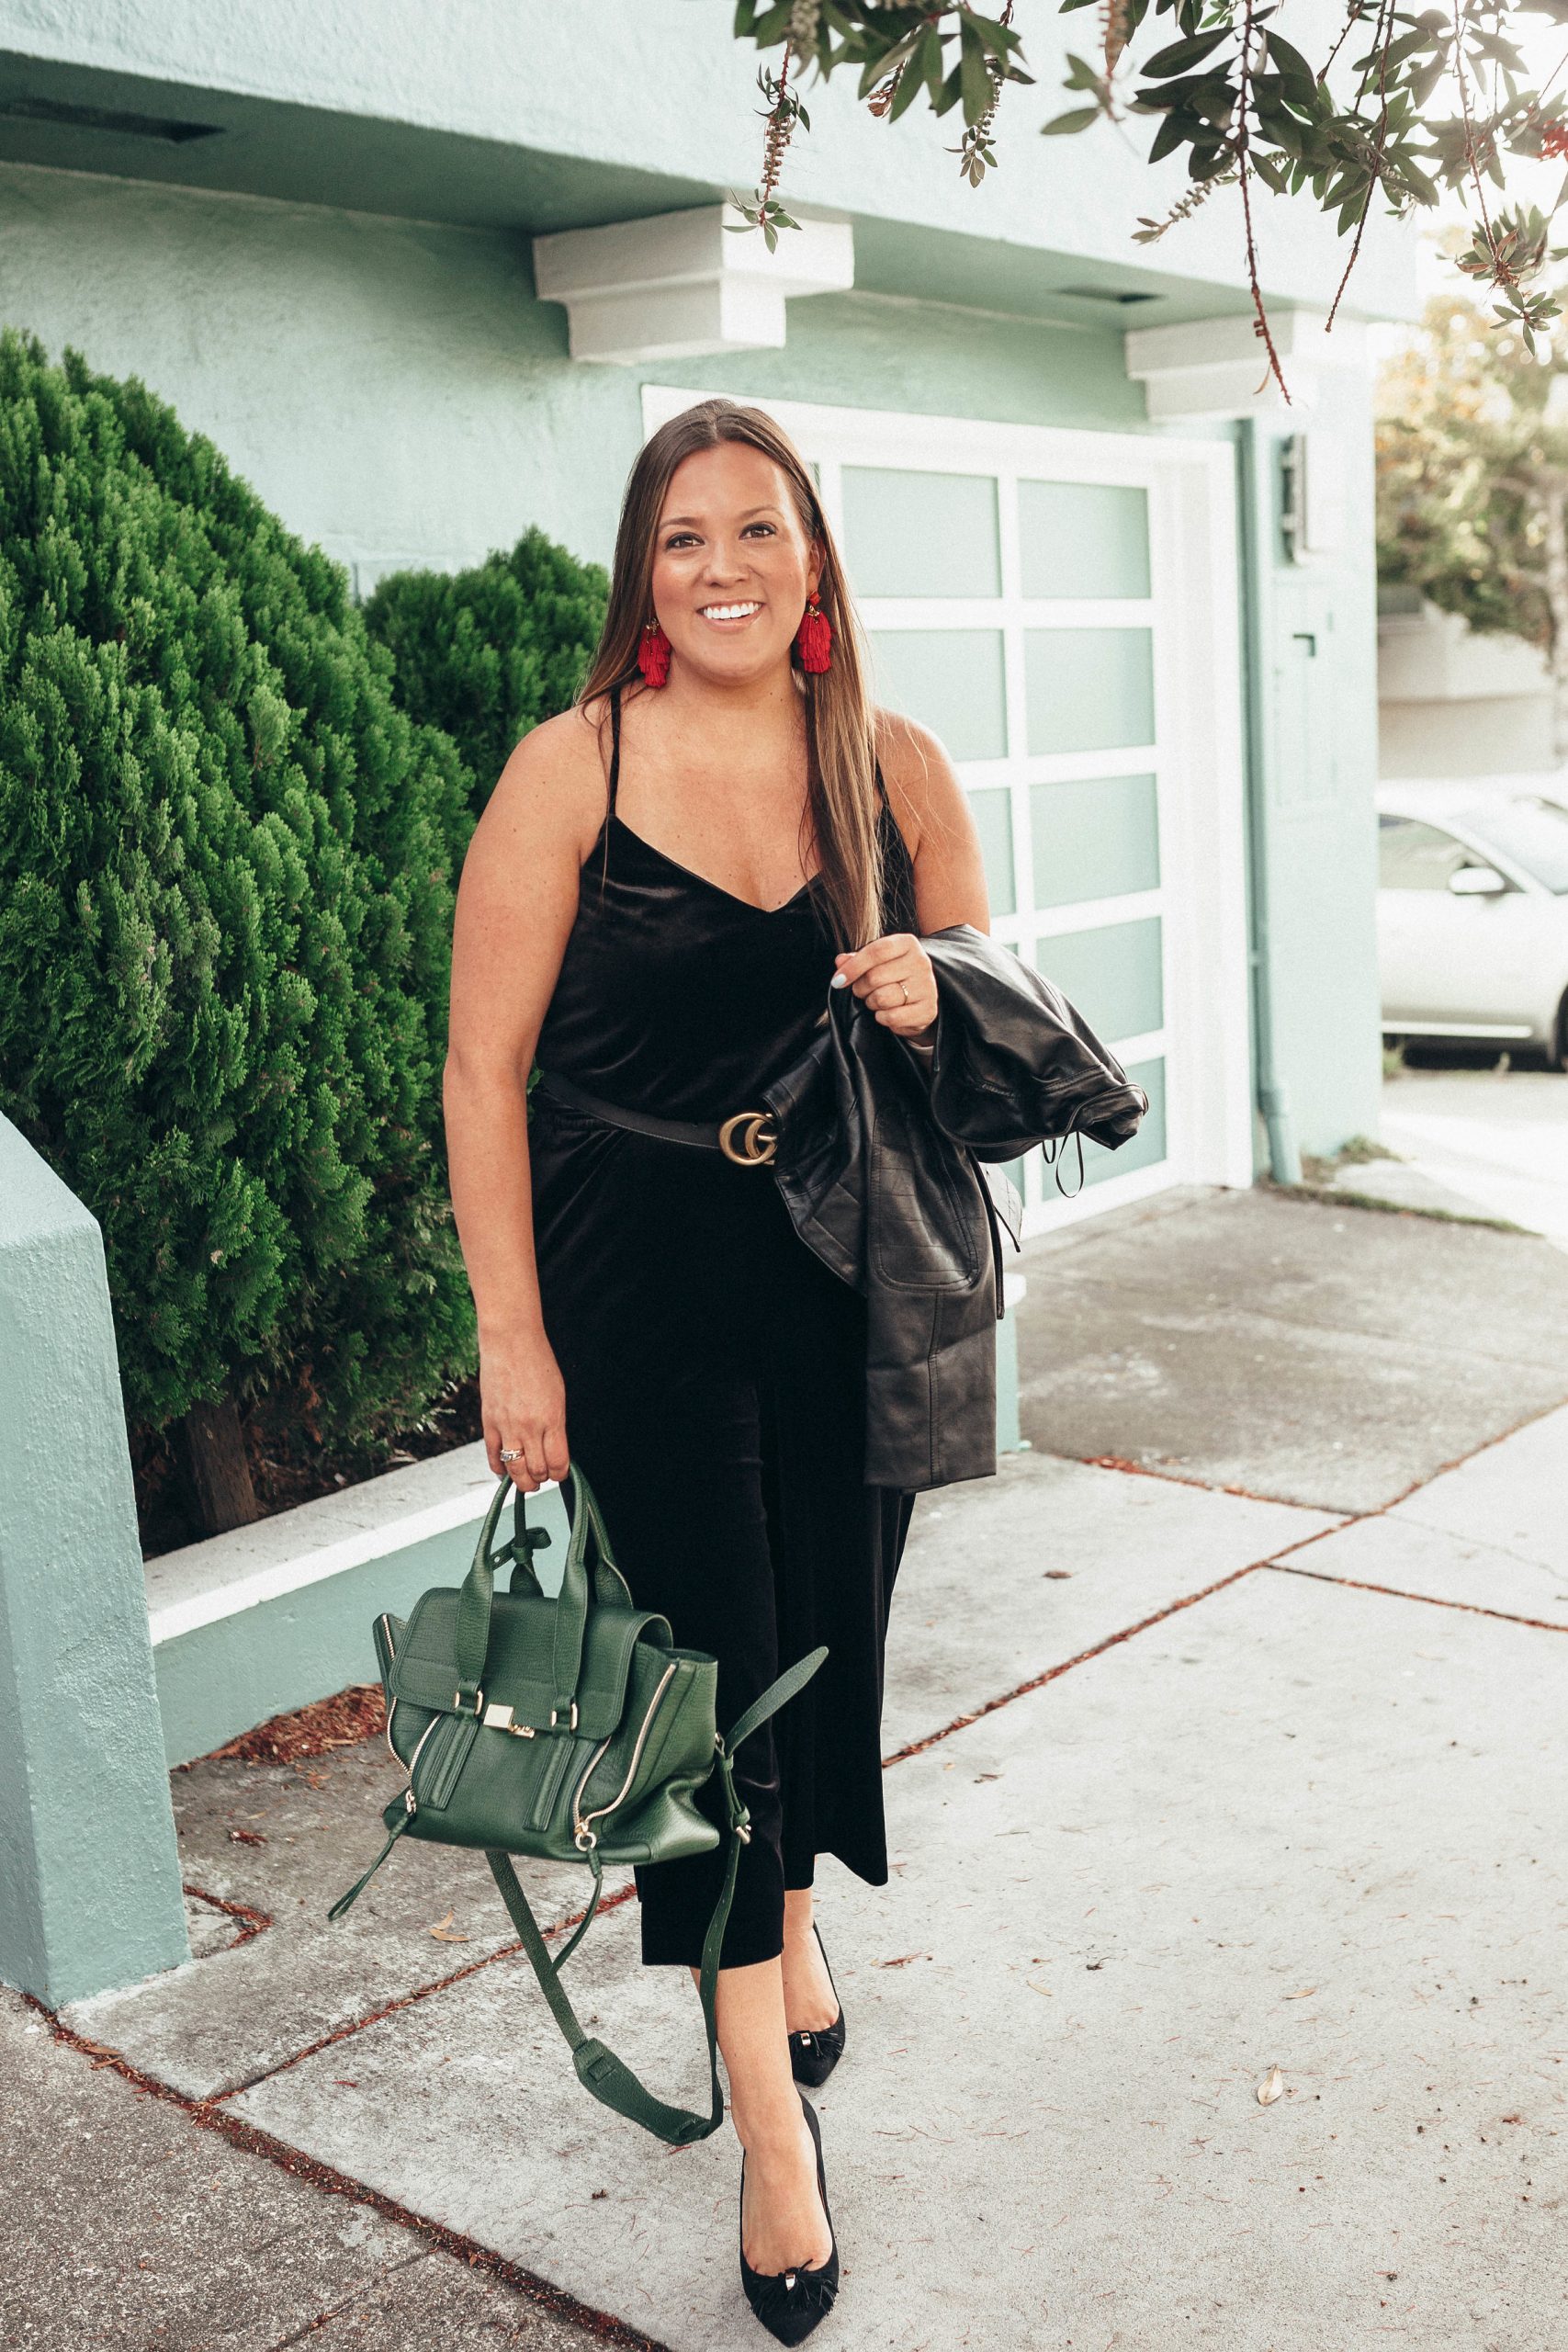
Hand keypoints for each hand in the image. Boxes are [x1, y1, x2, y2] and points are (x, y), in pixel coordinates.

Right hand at [480, 1327, 569, 1491]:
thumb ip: (556, 1424)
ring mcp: (506, 1426)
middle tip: (544, 1476)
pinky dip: (500, 1469)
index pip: (558, 1461)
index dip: (560, 1473)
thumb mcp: (558, 1395)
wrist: (511, 1342)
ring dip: (523, 1481)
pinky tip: (505, 1470)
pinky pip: (492, 1456)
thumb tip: (553, 1449)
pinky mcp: (488, 1422)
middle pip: (537, 1470)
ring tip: (528, 1481)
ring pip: (515, 1469)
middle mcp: (529, 1426)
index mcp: (552, 1419)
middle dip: (543, 1479)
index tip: (560, 1473)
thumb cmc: (538, 1363)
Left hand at [831, 932, 937, 1035]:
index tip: (838, 980)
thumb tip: (840, 961)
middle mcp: (920, 962)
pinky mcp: (927, 1010)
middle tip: (862, 991)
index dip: (853, 967)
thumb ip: (857, 959)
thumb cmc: (894, 975)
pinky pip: (892, 1017)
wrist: (921, 998)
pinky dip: (883, 1018)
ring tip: (877, 1000)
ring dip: (872, 1003)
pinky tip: (887, 1012)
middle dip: (860, 988)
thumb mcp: (877, 961)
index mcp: (907, 944)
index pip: (876, 951)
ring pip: (882, 998)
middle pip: (875, 977)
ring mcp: (927, 987)